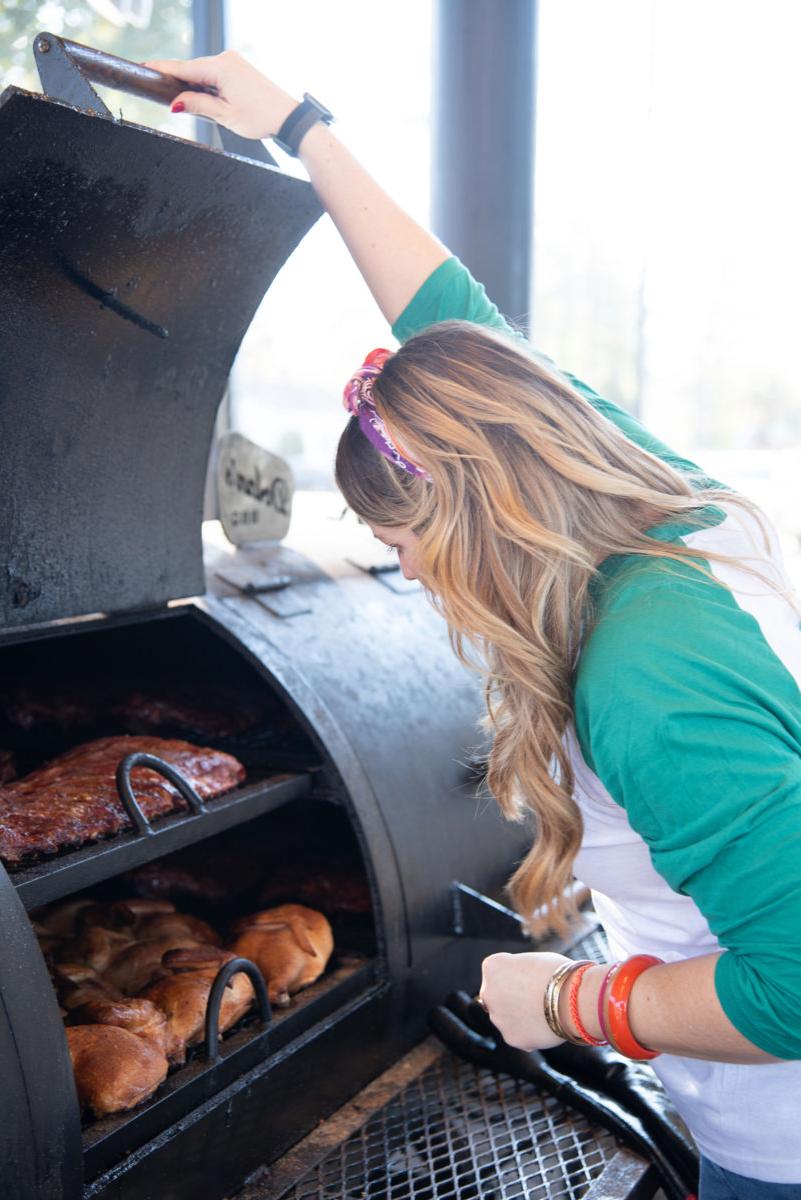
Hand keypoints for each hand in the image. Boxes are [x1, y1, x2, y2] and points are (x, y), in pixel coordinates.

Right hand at [143, 51, 297, 139]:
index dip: (162, 69)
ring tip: (190, 105)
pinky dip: (208, 86)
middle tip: (164, 96)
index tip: (144, 68)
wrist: (288, 118)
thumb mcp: (225, 116)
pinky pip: (215, 75)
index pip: (183, 68)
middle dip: (179, 83)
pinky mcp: (239, 68)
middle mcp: (226, 59)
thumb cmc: (261, 118)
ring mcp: (233, 62)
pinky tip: (207, 98)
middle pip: (192, 70)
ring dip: (196, 88)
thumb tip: (175, 103)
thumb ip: (198, 106)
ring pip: (203, 73)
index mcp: (221, 68)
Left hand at [479, 950, 570, 1050]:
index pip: (498, 970)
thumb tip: (516, 984)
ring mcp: (498, 1017)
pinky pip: (518, 1035)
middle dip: (511, 997)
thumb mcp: (532, 961)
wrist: (574, 999)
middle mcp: (488, 992)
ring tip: (544, 1012)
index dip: (517, 973)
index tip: (531, 976)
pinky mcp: (510, 1038)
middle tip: (535, 998)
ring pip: (506, 1017)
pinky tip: (545, 1025)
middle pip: (497, 995)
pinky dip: (528, 1033)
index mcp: (493, 966)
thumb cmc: (559, 974)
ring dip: (518, 1016)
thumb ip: (517, 971)